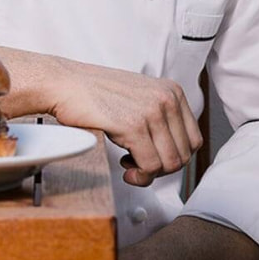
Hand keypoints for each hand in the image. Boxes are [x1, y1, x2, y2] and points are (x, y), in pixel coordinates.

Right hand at [48, 59, 201, 185]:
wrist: (65, 84)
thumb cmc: (97, 94)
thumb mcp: (140, 98)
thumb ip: (161, 119)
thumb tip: (175, 157)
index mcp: (172, 91)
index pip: (193, 140)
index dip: (173, 157)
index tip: (153, 157)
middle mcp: (166, 98)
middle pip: (183, 155)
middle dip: (161, 168)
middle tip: (138, 164)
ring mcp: (152, 111)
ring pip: (169, 164)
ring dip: (149, 174)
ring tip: (129, 165)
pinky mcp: (134, 126)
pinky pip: (149, 166)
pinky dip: (138, 175)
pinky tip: (123, 165)